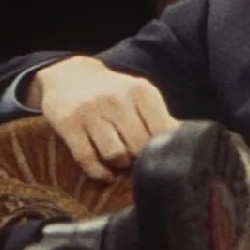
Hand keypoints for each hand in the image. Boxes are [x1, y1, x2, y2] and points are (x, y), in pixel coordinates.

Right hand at [26, 56, 178, 180]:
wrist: (70, 76)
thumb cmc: (113, 92)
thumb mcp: (139, 94)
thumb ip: (158, 118)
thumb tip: (181, 146)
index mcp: (141, 91)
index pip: (162, 131)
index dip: (161, 150)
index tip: (157, 156)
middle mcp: (117, 99)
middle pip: (139, 146)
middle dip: (140, 160)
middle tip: (137, 163)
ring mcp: (91, 111)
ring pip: (115, 155)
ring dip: (120, 167)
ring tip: (121, 165)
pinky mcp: (69, 124)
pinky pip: (87, 159)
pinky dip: (98, 173)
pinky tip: (105, 174)